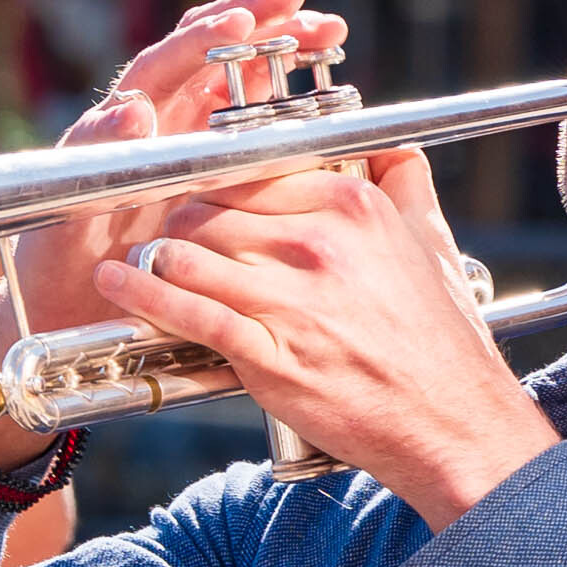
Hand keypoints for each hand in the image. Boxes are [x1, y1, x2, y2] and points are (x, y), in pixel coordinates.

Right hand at [0, 0, 345, 493]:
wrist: (72, 319)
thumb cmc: (149, 269)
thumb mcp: (214, 221)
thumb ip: (255, 177)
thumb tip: (329, 144)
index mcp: (187, 131)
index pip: (234, 68)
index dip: (279, 41)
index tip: (330, 24)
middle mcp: (147, 126)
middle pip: (195, 54)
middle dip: (241, 21)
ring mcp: (106, 148)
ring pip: (144, 81)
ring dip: (185, 52)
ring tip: (227, 28)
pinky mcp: (67, 184)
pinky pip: (86, 149)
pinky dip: (108, 129)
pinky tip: (133, 116)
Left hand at [88, 147, 556, 526]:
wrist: (449, 421)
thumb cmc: (438, 337)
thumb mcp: (431, 240)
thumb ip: (403, 181)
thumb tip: (387, 145)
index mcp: (352, 204)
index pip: (252, 169)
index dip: (217, 182)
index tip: (200, 191)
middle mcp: (317, 242)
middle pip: (209, 207)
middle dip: (181, 219)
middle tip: (171, 233)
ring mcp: (290, 299)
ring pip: (187, 251)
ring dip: (157, 257)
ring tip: (144, 261)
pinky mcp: (267, 353)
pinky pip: (187, 312)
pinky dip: (142, 295)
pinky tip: (117, 284)